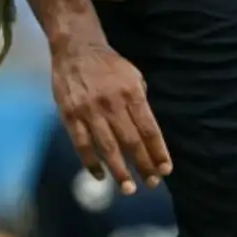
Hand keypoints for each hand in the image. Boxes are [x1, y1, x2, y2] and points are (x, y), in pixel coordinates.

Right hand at [49, 37, 169, 194]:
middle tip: (152, 183)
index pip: (149, 129)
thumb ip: (140, 103)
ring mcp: (89, 110)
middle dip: (143, 165)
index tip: (166, 170)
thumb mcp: (133, 75)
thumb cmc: (109, 64)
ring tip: (129, 188)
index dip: (158, 151)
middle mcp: (112, 103)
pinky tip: (100, 175)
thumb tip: (148, 133)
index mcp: (131, 92)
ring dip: (120, 171)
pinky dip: (91, 162)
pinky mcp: (70, 115)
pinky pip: (82, 144)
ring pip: (108, 147)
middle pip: (131, 141)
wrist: (76, 48)